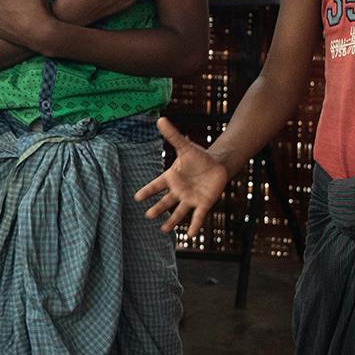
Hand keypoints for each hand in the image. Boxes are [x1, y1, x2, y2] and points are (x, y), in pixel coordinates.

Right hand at [134, 117, 229, 235]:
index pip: (156, 185)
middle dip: (158, 208)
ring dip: (172, 221)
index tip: (137, 197)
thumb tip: (160, 119)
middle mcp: (179, 191)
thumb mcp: (185, 146)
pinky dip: (194, 225)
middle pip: (166, 202)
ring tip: (164, 230)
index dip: (148, 191)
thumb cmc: (198, 157)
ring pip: (179, 212)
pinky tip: (189, 235)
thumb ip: (173, 136)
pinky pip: (197, 216)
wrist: (217, 165)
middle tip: (148, 215)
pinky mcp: (203, 204)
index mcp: (172, 178)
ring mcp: (190, 199)